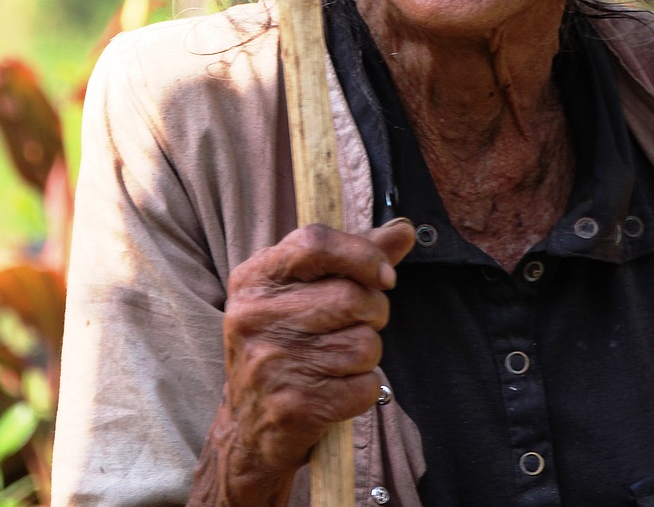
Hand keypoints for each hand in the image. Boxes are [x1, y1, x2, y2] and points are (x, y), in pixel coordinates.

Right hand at [189, 219, 414, 506]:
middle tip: (361, 321)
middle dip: (374, 310)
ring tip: (342, 357)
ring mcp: (272, 363)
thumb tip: (404, 230)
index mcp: (255, 278)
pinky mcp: (294, 407)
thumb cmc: (285, 342)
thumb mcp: (301, 290)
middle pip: (352, 298)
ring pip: (365, 345)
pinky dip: (365, 388)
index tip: (385, 275)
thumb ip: (353, 256)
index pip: (314, 243)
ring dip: (368, 353)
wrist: (249, 424)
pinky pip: (365, 387)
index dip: (362, 255)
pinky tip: (340, 387)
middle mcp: (257, 316)